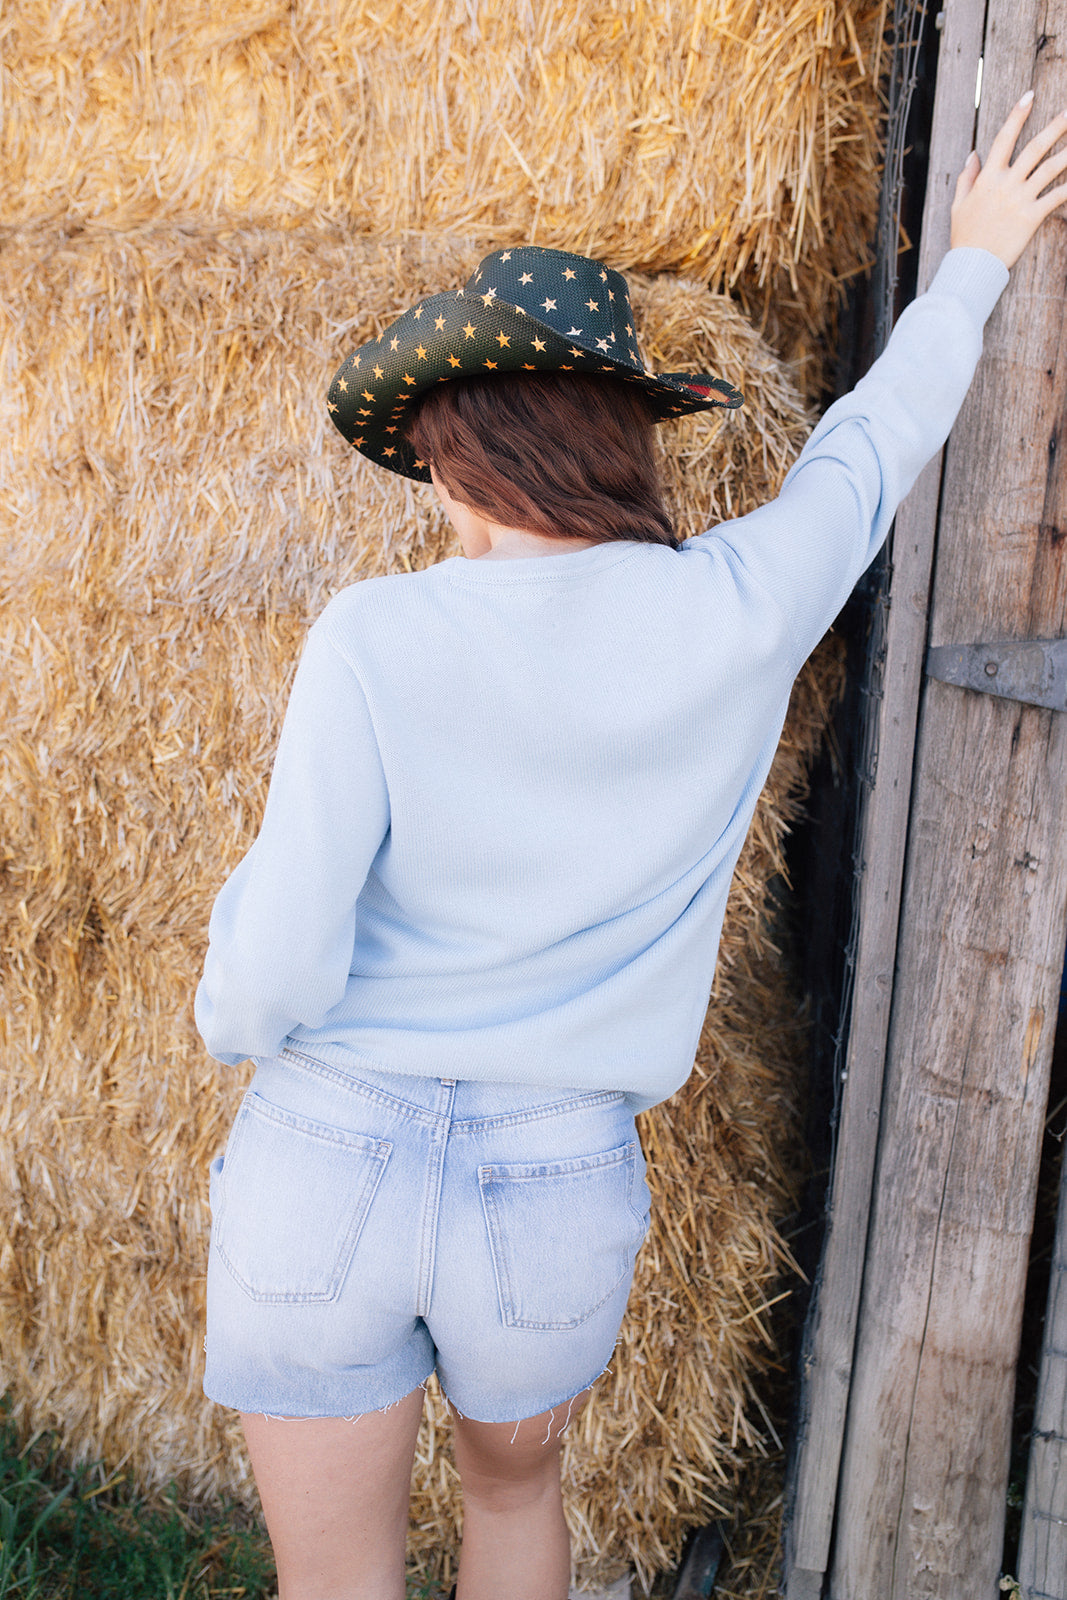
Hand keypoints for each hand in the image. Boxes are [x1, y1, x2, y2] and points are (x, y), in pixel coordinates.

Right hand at [950, 92, 1066, 266]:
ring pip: (1050, 168)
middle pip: (1034, 148)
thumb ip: (967, 178)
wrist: (972, 266)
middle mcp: (1006, 184)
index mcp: (987, 178)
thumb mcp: (958, 205)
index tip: (1030, 96)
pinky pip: (1057, 197)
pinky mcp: (1032, 217)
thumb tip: (973, 155)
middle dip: (1055, 127)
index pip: (1003, 139)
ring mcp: (1020, 200)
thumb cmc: (965, 237)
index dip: (1017, 115)